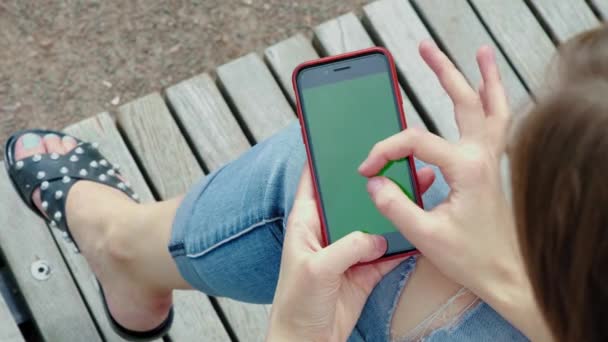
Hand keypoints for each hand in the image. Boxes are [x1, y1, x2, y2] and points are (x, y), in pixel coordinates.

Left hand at [267, 164, 435, 341]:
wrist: (308, 341)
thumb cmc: (296, 304)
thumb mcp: (317, 269)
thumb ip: (347, 248)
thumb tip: (377, 238)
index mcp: (306, 222)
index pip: (314, 181)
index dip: (326, 159)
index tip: (345, 136)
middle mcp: (328, 231)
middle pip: (352, 197)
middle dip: (374, 180)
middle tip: (397, 159)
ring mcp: (348, 249)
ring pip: (374, 221)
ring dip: (392, 208)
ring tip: (416, 187)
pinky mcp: (365, 269)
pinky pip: (388, 250)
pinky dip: (402, 241)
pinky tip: (418, 226)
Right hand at [359, 41, 542, 334]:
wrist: (506, 274)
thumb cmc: (471, 257)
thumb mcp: (424, 235)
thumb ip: (395, 205)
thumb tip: (374, 183)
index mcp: (466, 168)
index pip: (415, 142)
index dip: (384, 151)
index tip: (367, 169)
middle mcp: (482, 156)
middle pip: (465, 100)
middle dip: (444, 72)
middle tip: (424, 49)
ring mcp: (490, 160)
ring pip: (492, 106)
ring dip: (484, 78)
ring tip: (479, 55)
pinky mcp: (490, 167)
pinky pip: (496, 124)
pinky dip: (494, 102)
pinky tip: (485, 96)